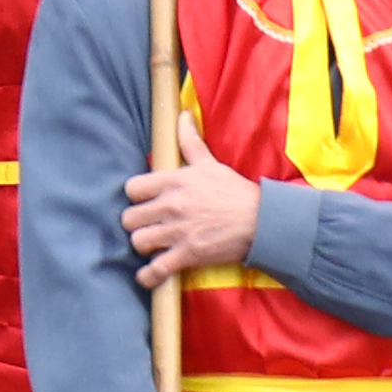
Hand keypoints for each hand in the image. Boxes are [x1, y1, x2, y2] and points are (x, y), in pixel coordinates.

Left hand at [119, 155, 262, 280]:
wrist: (261, 221)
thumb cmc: (235, 191)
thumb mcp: (210, 163)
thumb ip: (190, 141)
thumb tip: (182, 115)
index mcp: (174, 181)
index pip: (132, 188)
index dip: (136, 197)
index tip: (145, 201)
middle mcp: (171, 206)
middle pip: (129, 218)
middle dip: (137, 223)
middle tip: (148, 225)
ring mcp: (178, 232)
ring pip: (138, 242)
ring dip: (143, 246)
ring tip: (153, 245)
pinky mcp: (188, 255)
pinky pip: (156, 269)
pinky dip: (149, 276)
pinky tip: (149, 274)